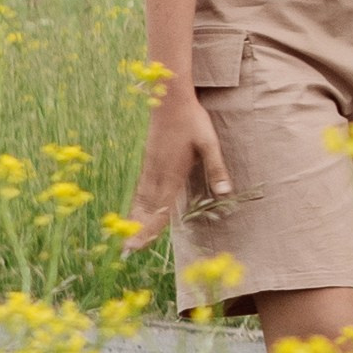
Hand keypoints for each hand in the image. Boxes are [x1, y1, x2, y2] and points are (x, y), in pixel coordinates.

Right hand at [127, 85, 229, 247]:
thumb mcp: (209, 143)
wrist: (170, 100)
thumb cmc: (192, 121)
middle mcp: (158, 174)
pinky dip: (135, 202)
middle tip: (127, 252)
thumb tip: (226, 193)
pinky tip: (134, 208)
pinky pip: (141, 187)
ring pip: (141, 199)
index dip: (150, 229)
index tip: (139, 246)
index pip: (160, 209)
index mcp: (172, 174)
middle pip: (146, 209)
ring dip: (134, 218)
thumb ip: (216, 168)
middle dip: (138, 230)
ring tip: (127, 237)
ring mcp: (151, 167)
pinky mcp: (149, 160)